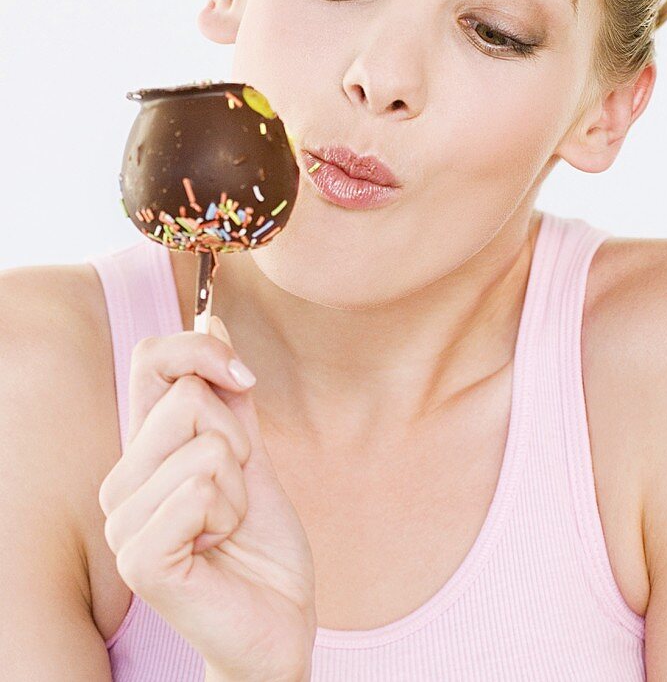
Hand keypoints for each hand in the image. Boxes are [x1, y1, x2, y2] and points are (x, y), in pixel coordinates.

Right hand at [98, 315, 315, 681]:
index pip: (150, 357)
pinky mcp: (142, 559)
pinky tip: (219, 548)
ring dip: (239, 486)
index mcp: (142, 450)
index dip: (201, 349)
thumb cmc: (258, 543)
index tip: (244, 379)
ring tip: (227, 526)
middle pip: (188, 398)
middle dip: (237, 440)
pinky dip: (231, 513)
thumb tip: (214, 317)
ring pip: (204, 446)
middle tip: (235, 491)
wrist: (276, 620)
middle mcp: (121, 481)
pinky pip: (202, 488)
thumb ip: (227, 395)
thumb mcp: (249, 454)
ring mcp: (124, 522)